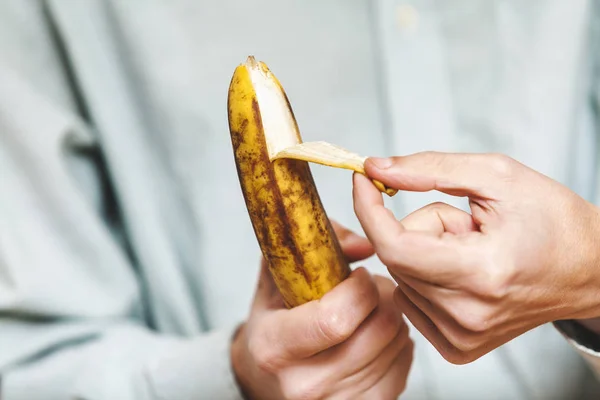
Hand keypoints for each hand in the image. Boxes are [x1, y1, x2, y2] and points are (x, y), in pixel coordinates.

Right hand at [231, 221, 413, 398]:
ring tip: (368, 310)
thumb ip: (313, 246)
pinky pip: (406, 362)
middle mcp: (303, 384)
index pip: (335, 320)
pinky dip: (398, 341)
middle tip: (367, 288)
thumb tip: (364, 246)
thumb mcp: (277, 273)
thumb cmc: (275, 318)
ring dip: (392, 315)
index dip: (359, 288)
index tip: (358, 275)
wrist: (268, 374)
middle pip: (379, 329)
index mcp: (273, 347)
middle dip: (382, 296)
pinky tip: (374, 334)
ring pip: (399, 342)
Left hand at [353, 152, 599, 363]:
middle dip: (419, 226)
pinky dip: (425, 277)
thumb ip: (429, 168)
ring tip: (471, 248)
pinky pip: (410, 299)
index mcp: (481, 272)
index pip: (394, 245)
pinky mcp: (458, 347)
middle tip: (464, 223)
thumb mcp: (497, 176)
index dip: (369, 209)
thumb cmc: (553, 220)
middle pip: (398, 257)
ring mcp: (462, 337)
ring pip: (402, 277)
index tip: (365, 180)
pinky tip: (464, 272)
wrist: (588, 269)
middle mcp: (468, 314)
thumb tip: (376, 168)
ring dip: (424, 252)